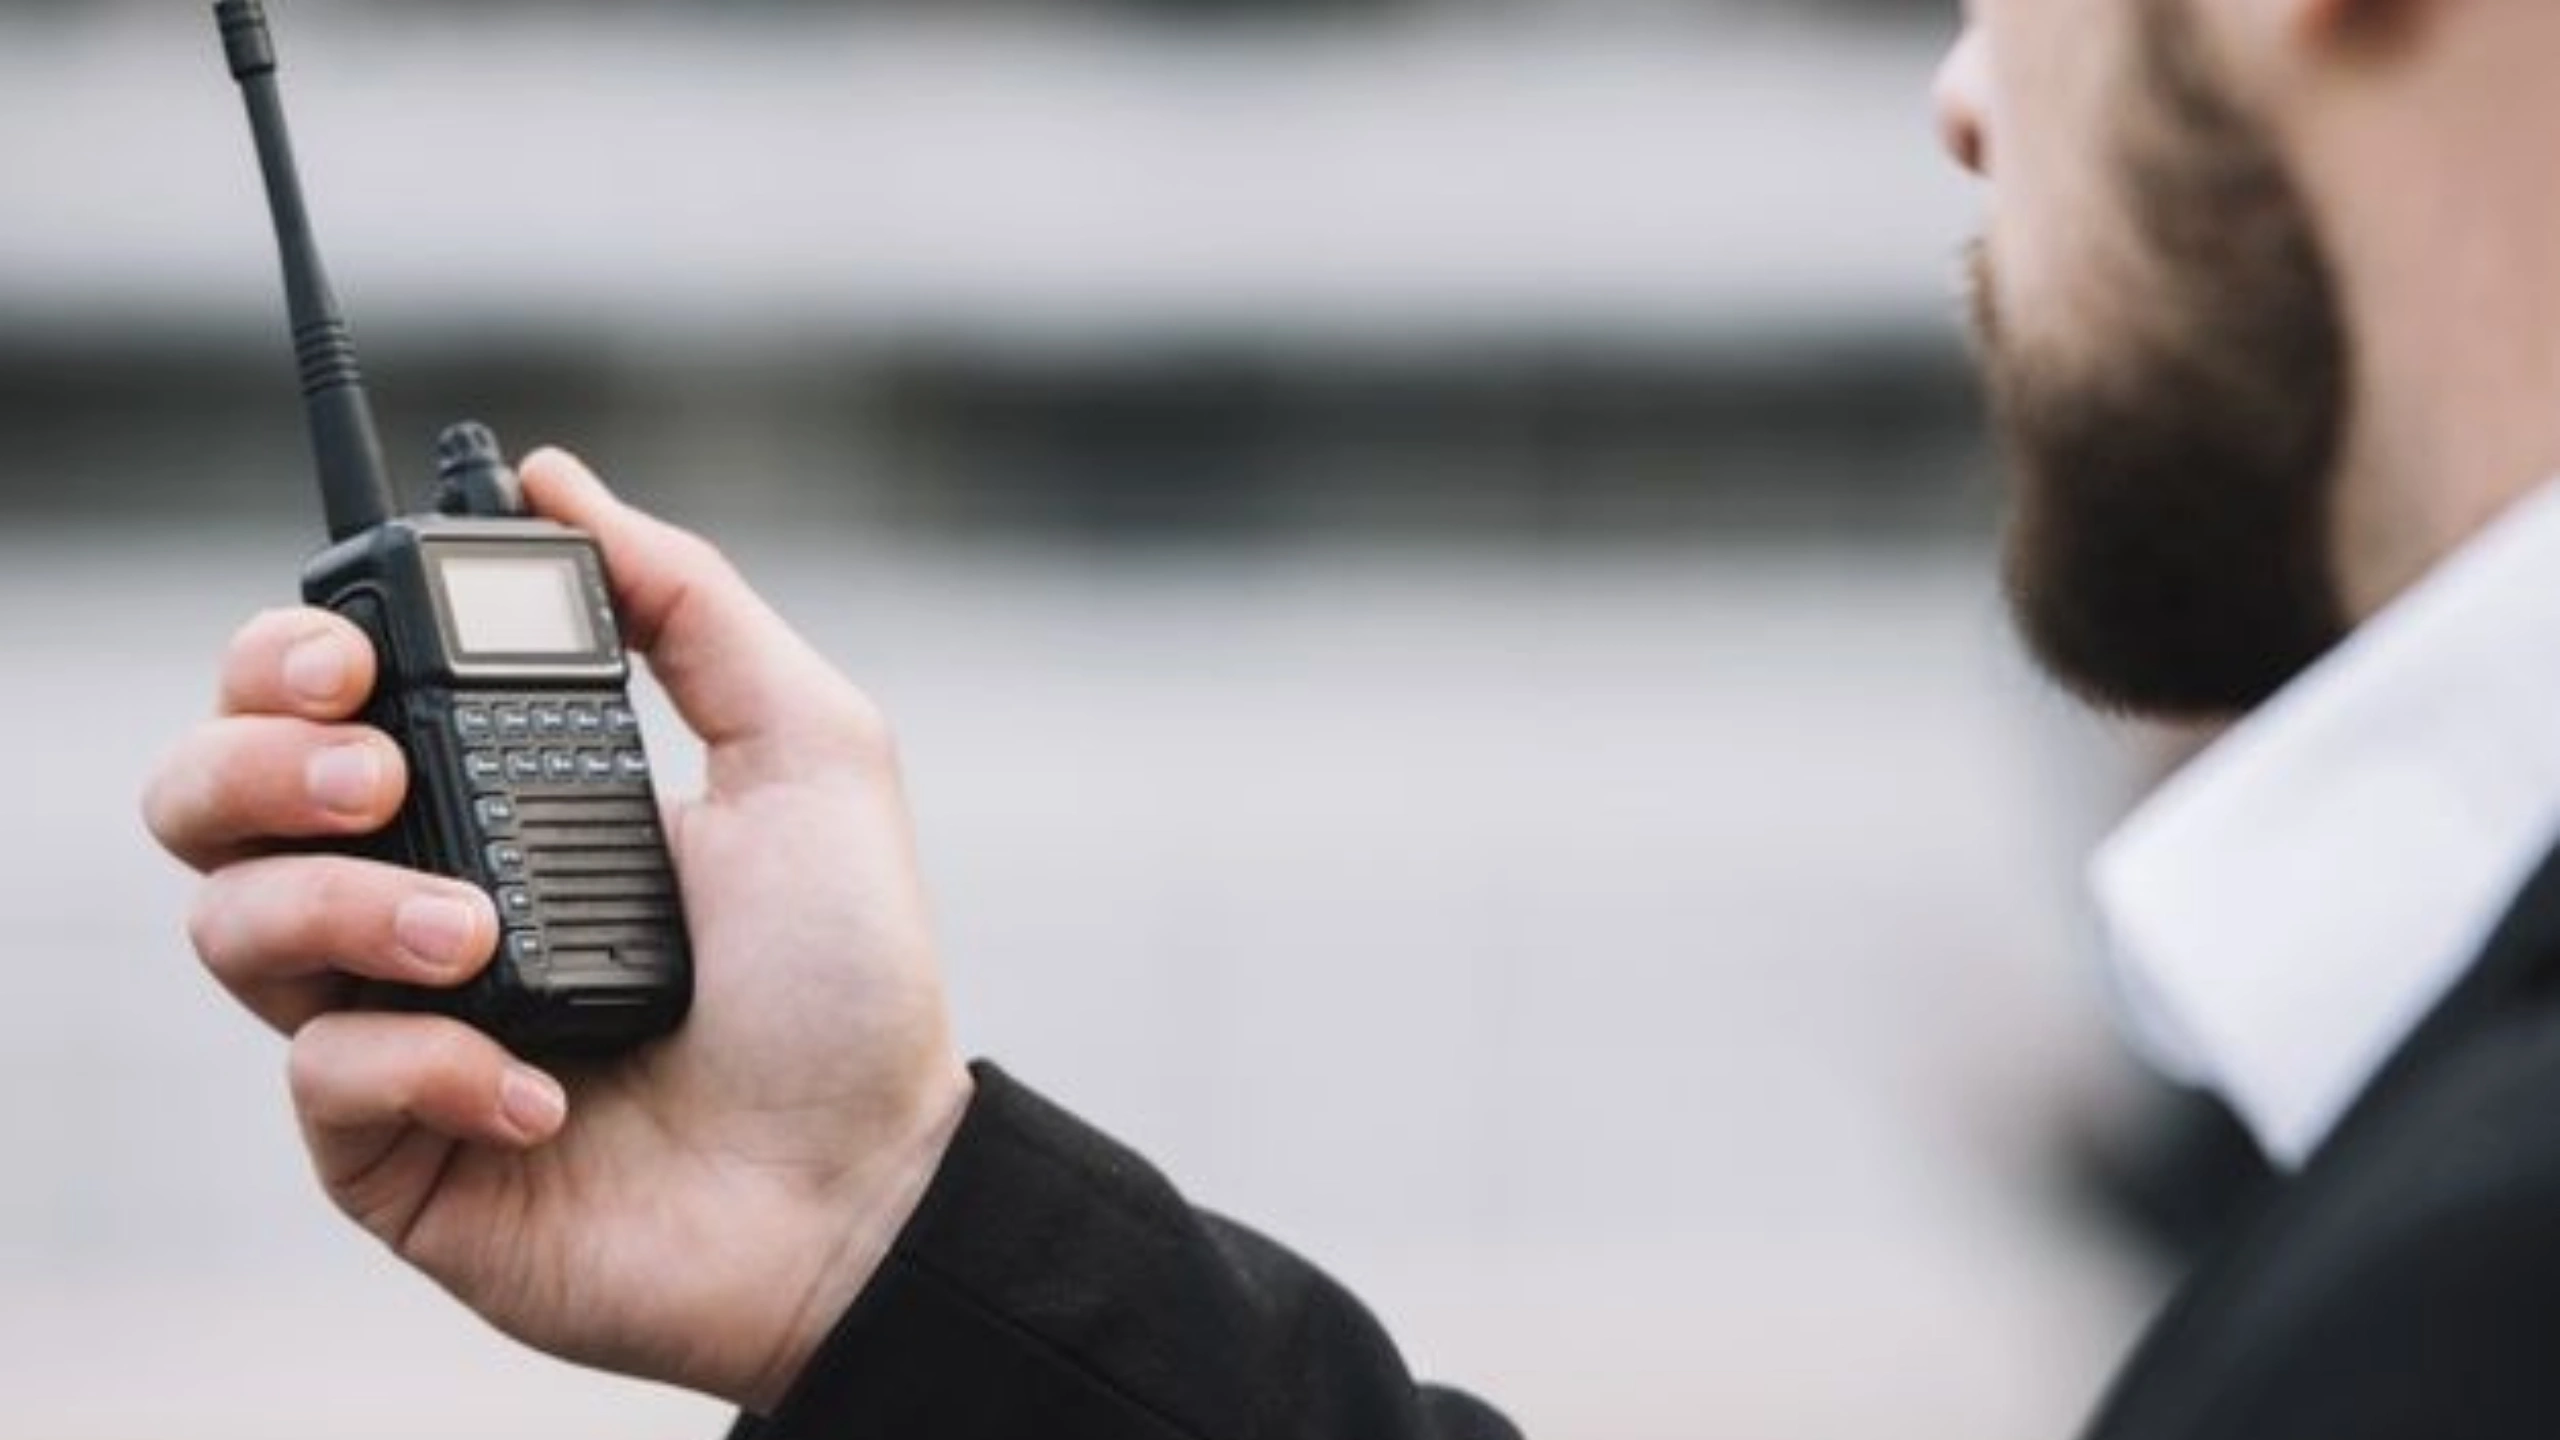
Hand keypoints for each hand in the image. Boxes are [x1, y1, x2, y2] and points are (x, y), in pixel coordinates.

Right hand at [141, 450, 972, 1411]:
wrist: (868, 1184)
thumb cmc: (844, 981)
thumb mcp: (805, 750)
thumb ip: (686, 602)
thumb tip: (558, 479)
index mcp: (492, 797)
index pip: (313, 697)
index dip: (286, 655)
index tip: (353, 651)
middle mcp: (419, 899)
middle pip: (211, 795)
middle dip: (255, 757)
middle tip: (372, 769)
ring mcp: (395, 1025)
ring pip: (231, 924)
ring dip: (340, 903)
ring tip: (474, 932)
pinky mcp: (389, 1151)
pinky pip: (322, 1079)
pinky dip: (422, 1063)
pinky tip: (539, 1088)